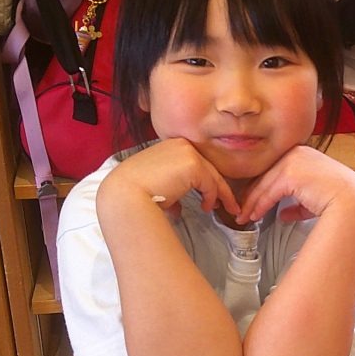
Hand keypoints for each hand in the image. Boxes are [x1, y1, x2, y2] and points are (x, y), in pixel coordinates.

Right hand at [100, 138, 239, 216]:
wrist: (125, 194)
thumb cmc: (133, 194)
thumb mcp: (155, 188)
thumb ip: (170, 194)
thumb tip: (177, 210)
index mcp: (169, 147)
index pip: (194, 164)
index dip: (205, 181)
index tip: (212, 197)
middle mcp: (179, 144)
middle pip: (207, 168)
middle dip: (219, 188)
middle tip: (229, 204)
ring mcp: (187, 152)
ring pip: (211, 176)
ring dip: (221, 195)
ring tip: (228, 209)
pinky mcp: (193, 164)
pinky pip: (210, 183)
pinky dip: (212, 197)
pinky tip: (207, 208)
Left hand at [235, 145, 354, 224]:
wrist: (351, 200)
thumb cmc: (340, 199)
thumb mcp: (314, 197)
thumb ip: (298, 203)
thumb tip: (283, 214)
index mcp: (303, 153)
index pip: (275, 171)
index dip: (262, 188)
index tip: (254, 202)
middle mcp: (296, 153)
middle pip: (266, 175)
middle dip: (253, 196)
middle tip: (243, 211)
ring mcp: (292, 161)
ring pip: (264, 184)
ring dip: (252, 203)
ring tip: (244, 217)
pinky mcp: (290, 173)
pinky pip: (269, 192)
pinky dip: (259, 205)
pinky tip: (254, 215)